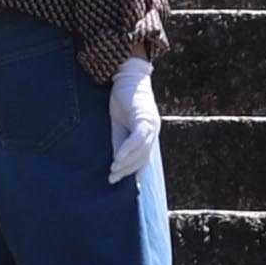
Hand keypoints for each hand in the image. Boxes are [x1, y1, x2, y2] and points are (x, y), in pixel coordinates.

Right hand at [107, 58, 160, 185]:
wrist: (128, 75)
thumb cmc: (123, 99)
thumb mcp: (119, 125)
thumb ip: (120, 142)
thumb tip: (116, 163)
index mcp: (149, 134)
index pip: (144, 158)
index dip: (137, 173)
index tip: (129, 189)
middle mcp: (153, 131)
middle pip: (143, 158)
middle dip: (128, 171)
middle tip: (112, 181)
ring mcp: (151, 125)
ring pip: (141, 151)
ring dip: (126, 163)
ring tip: (112, 172)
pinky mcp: (144, 118)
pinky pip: (137, 138)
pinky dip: (127, 150)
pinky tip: (117, 159)